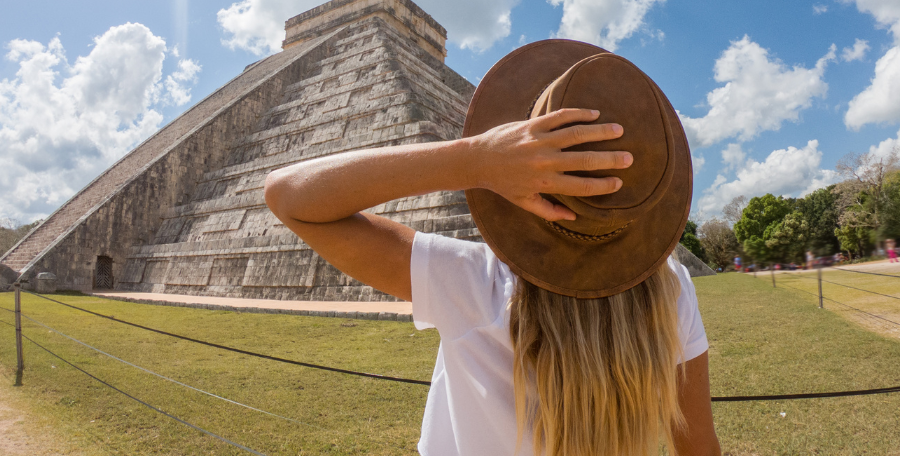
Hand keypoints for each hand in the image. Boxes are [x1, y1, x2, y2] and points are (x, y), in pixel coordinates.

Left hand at [466, 108, 631, 220]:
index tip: (619, 182)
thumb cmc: (503, 183)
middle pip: (586, 160)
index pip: (582, 186)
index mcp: (545, 183)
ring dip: (601, 131)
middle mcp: (545, 162)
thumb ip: (549, 211)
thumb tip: (573, 217)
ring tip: (618, 130)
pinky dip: (579, 113)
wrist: (478, 160)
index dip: (603, 185)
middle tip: (629, 157)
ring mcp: (540, 141)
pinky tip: (594, 114)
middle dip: (611, 159)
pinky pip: (560, 116)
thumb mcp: (524, 202)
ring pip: (577, 134)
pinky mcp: (533, 124)